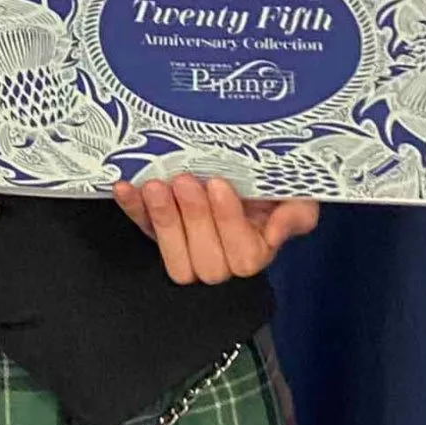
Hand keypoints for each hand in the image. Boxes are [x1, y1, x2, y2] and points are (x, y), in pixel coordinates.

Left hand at [113, 174, 317, 283]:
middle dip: (194, 219)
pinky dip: (133, 210)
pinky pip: (144, 230)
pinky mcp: (159, 234)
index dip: (229, 222)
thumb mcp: (299, 193)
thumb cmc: (276, 182)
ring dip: (164, 220)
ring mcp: (187, 249)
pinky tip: (125, 187)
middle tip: (186, 180)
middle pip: (206, 262)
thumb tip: (278, 231)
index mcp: (256, 252)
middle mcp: (221, 260)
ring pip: (174, 258)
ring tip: (157, 185)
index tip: (219, 185)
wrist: (245, 162)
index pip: (244, 256)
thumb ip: (297, 214)